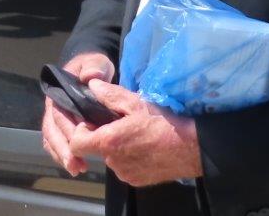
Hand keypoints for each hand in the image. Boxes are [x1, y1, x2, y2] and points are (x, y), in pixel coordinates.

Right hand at [41, 52, 114, 175]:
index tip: (78, 142)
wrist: (93, 69)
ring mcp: (57, 118)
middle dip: (63, 149)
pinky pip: (57, 143)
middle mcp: (53, 106)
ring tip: (77, 170)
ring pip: (52, 139)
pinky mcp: (64, 127)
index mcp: (59, 93)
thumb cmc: (93, 67)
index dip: (67, 129)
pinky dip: (63, 155)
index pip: (58, 113)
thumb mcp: (96, 63)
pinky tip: (76, 167)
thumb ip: (93, 67)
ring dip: (62, 156)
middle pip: (52, 130)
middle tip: (75, 165)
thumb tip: (89, 77)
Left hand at [68, 79, 202, 186]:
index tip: (93, 121)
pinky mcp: (136, 181)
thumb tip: (91, 85)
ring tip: (136, 135)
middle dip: (103, 136)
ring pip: (111, 158)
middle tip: (121, 123)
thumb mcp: (136, 102)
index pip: (77, 143)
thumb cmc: (163, 122)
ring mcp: (125, 174)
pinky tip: (144, 148)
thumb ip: (110, 94)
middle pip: (96, 149)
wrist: (191, 148)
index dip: (80, 131)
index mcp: (108, 142)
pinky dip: (129, 158)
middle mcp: (113, 162)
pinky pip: (124, 168)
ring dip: (117, 148)